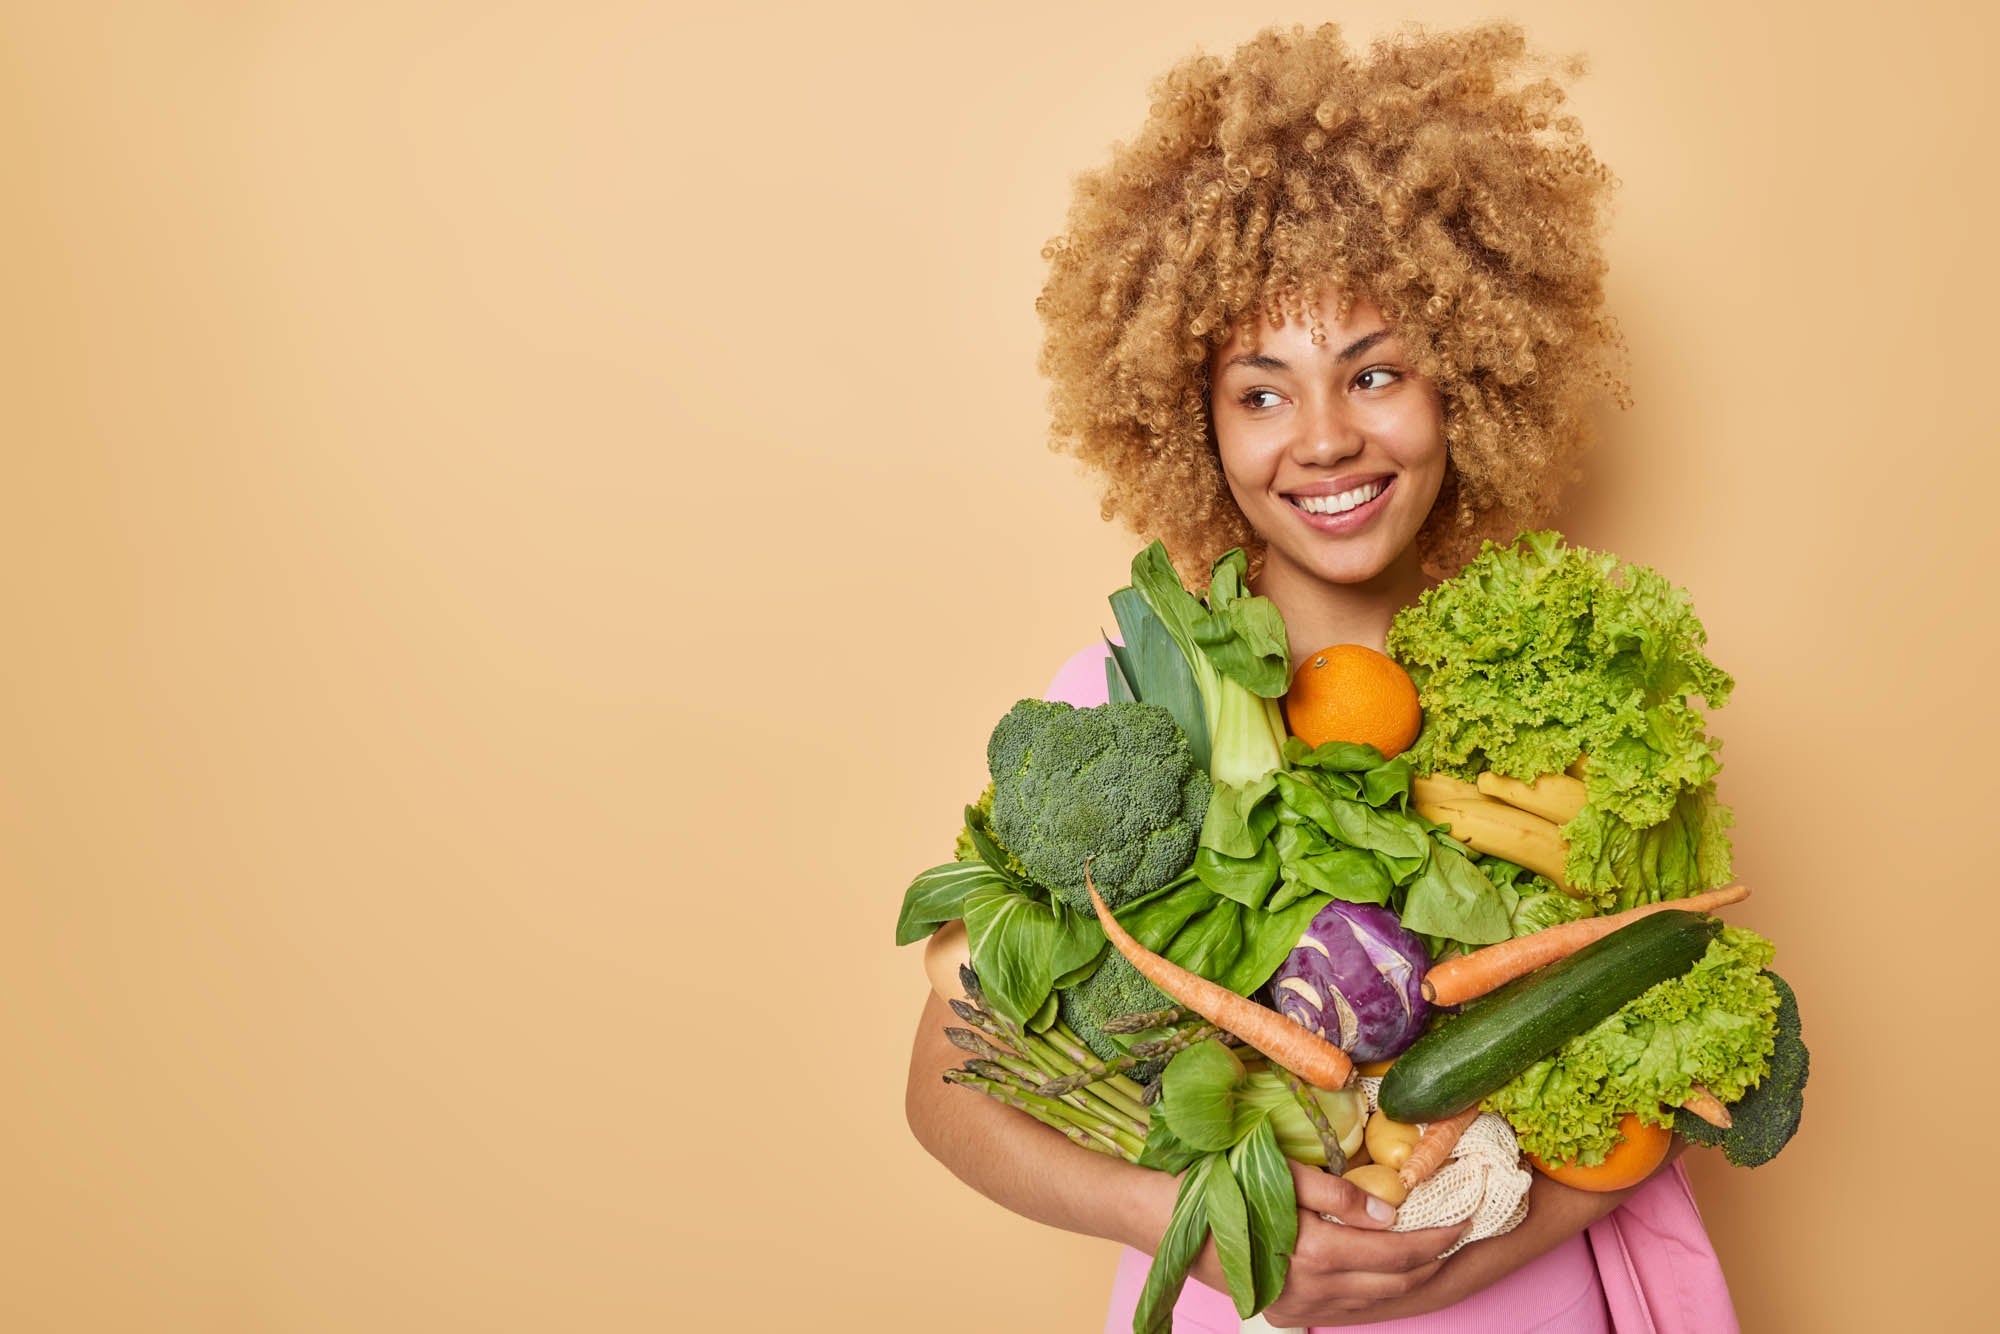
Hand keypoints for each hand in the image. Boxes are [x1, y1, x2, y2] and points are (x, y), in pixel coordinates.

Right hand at [1189, 1162, 1465, 1326]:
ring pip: (1376, 1301)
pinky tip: (1387, 1274)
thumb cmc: (1226, 1186)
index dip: (1438, 1237)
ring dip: (1410, 1278)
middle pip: (1396, 1283)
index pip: (1399, 1252)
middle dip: (1433, 1260)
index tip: (1466, 1217)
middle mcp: (1315, 1289)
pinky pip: (1349, 1310)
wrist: (1172, 1225)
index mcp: (1318, 1252)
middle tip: (1458, 1232)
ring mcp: (1302, 1308)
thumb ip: (1341, 1194)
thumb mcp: (1283, 1175)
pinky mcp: (1289, 1314)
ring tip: (1432, 1252)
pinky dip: (1377, 1294)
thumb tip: (1393, 1211)